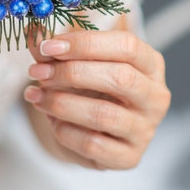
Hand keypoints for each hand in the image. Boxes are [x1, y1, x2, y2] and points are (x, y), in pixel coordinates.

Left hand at [23, 29, 169, 169]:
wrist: (90, 132)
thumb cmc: (88, 88)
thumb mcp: (74, 62)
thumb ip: (55, 48)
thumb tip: (34, 31)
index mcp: (150, 63)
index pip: (127, 46)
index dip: (86, 43)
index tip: (48, 47)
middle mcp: (155, 96)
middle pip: (120, 78)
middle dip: (72, 73)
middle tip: (37, 72)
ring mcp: (145, 129)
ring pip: (104, 115)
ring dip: (62, 103)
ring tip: (36, 96)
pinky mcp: (129, 157)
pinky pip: (93, 145)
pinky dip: (65, 132)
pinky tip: (52, 122)